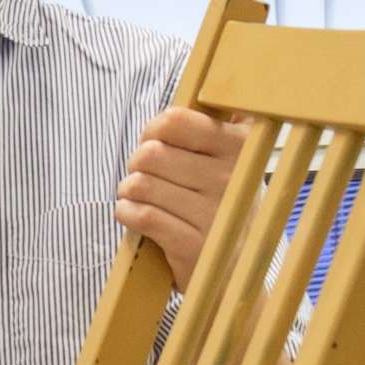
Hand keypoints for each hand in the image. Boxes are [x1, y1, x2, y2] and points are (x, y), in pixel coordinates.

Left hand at [114, 108, 247, 291]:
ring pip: (140, 184)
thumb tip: (204, 89)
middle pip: (150, 153)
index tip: (154, 142)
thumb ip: (218, 126)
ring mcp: (212, 213)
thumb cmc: (224, 208)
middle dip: (136, 164)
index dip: (153, 130)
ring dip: (128, 190)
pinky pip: (139, 215)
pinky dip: (126, 213)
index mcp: (238, 148)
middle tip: (144, 175)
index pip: (176, 120)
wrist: (238, 275)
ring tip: (138, 197)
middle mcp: (229, 178)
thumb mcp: (234, 163)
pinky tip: (134, 215)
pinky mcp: (191, 245)